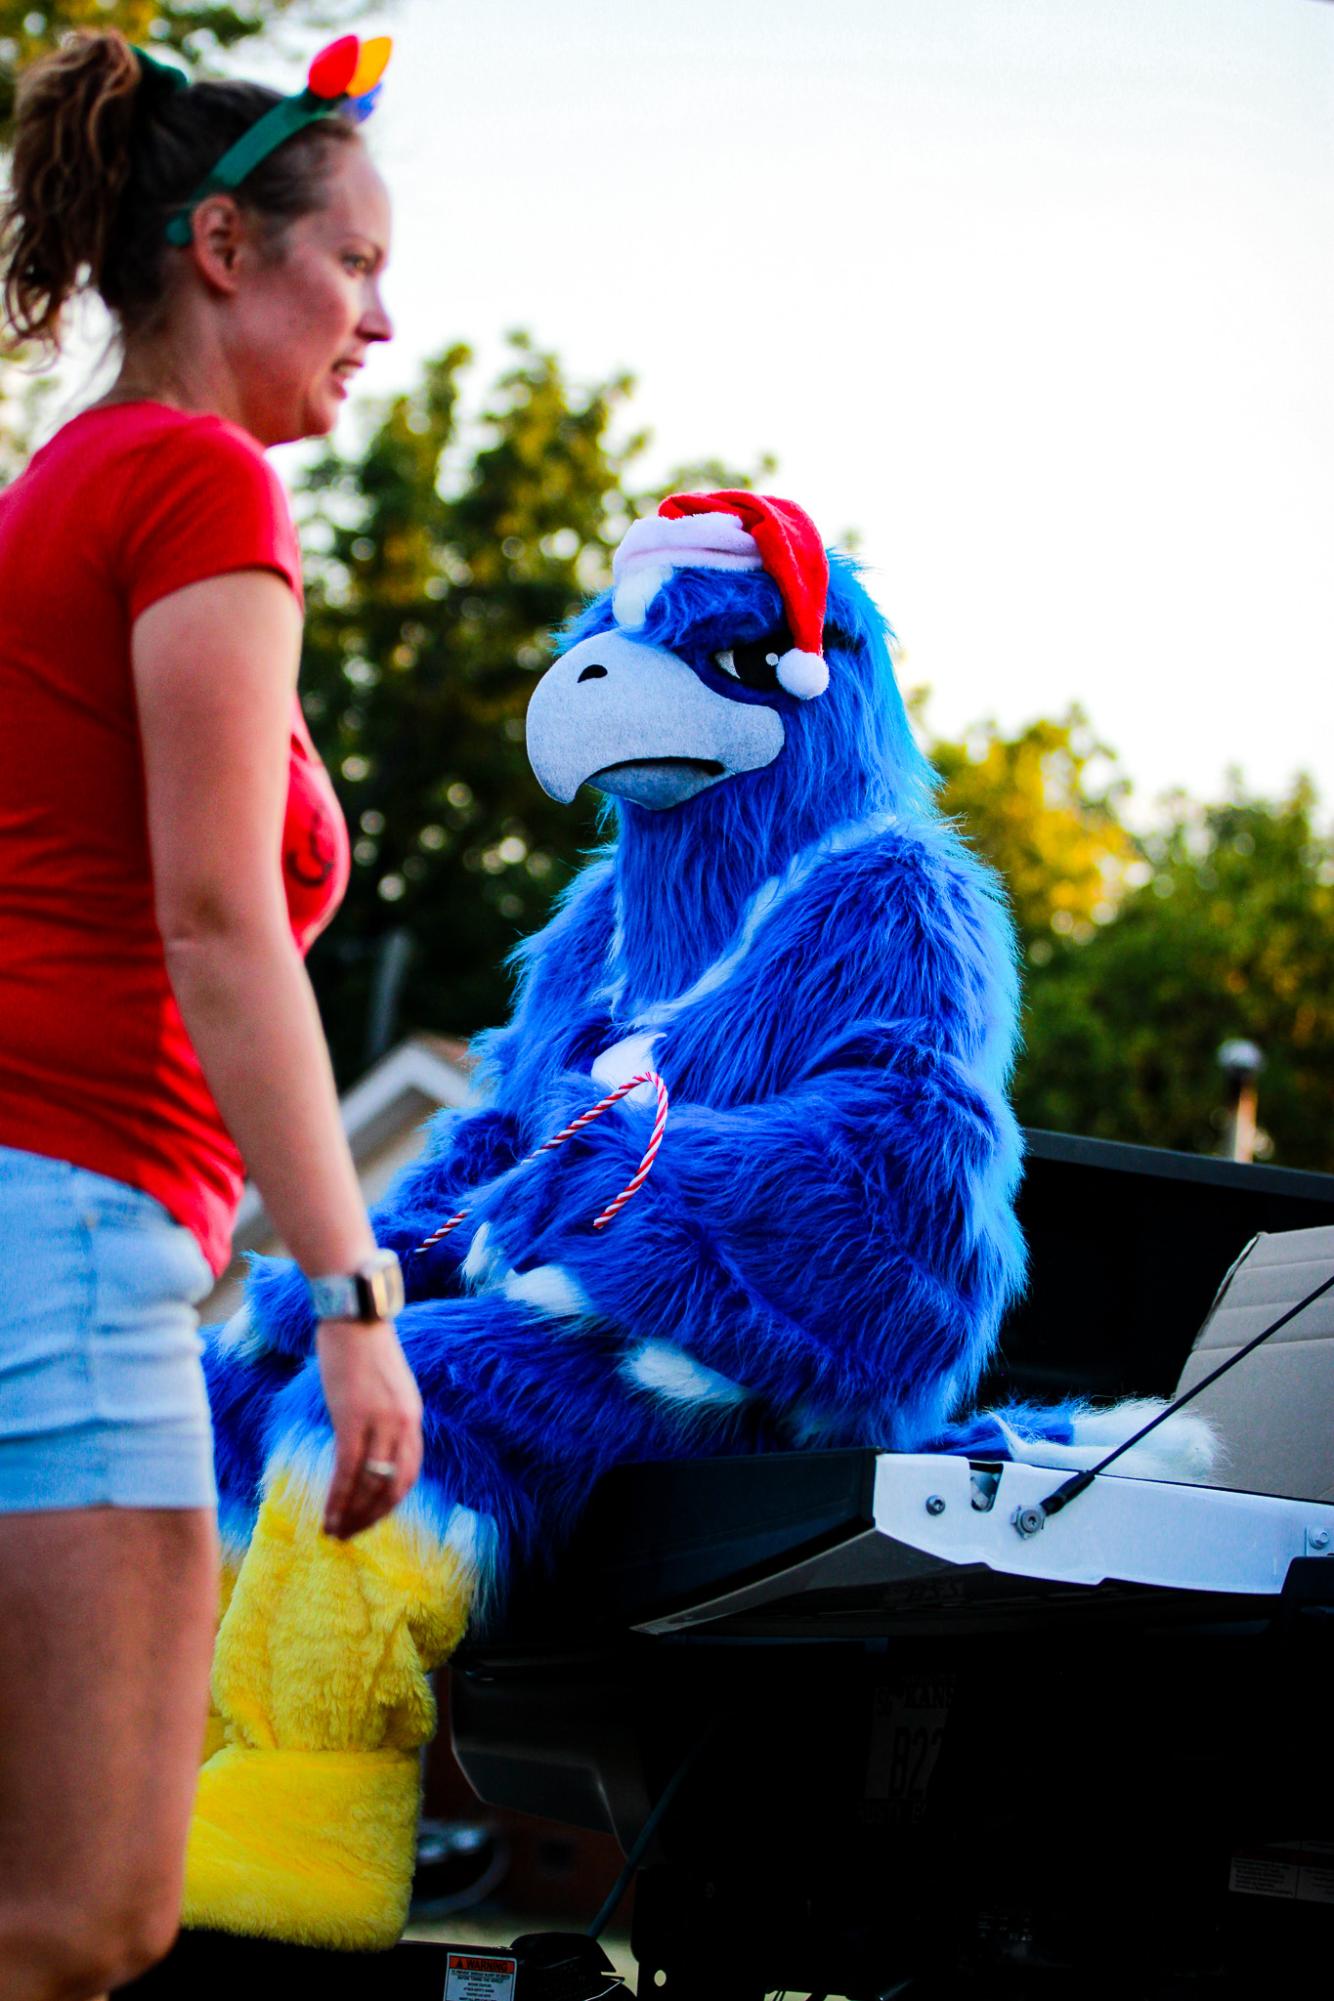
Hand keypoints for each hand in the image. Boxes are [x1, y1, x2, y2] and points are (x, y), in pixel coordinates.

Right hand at [315, 1320, 423, 1538]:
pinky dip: (338, 1498)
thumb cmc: (364, 1347)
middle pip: (393, 1486)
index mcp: (412, 1417)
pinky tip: (328, 1515)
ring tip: (335, 1532)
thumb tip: (369, 1446)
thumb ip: (384, 1416)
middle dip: (372, 1517)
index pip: (408, 1473)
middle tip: (350, 1534)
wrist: (355, 1315)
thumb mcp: (386, 1386)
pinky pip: (348, 1470)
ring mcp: (380, 1422)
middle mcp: (403, 1423)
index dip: (389, 1502)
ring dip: (352, 1514)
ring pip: (370, 1484)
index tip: (370, 1518)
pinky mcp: (353, 1419)